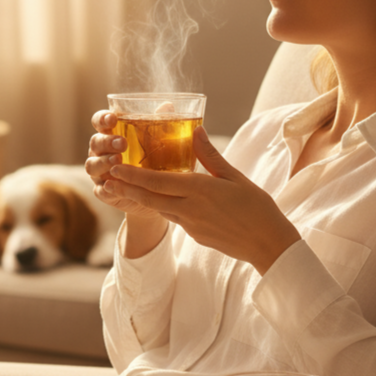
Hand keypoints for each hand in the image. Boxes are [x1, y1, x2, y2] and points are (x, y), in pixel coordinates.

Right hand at [85, 110, 161, 221]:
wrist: (154, 193)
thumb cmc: (153, 160)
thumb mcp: (158, 142)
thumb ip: (159, 124)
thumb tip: (168, 106)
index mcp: (110, 134)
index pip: (99, 121)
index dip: (102, 118)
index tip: (113, 118)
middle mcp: (100, 151)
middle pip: (95, 142)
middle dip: (107, 141)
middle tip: (123, 143)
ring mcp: (99, 172)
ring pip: (91, 165)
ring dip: (103, 162)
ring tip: (117, 161)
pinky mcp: (103, 191)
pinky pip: (99, 190)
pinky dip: (104, 188)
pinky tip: (112, 186)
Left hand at [106, 126, 300, 273]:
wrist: (267, 244)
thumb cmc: (256, 207)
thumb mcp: (234, 176)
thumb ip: (210, 155)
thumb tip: (195, 131)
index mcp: (199, 191)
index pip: (157, 182)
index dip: (133, 176)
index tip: (116, 167)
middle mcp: (190, 209)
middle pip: (150, 198)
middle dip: (126, 188)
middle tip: (108, 177)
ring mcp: (190, 226)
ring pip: (159, 208)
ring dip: (140, 198)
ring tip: (123, 187)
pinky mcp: (194, 236)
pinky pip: (172, 218)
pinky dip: (161, 207)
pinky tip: (157, 199)